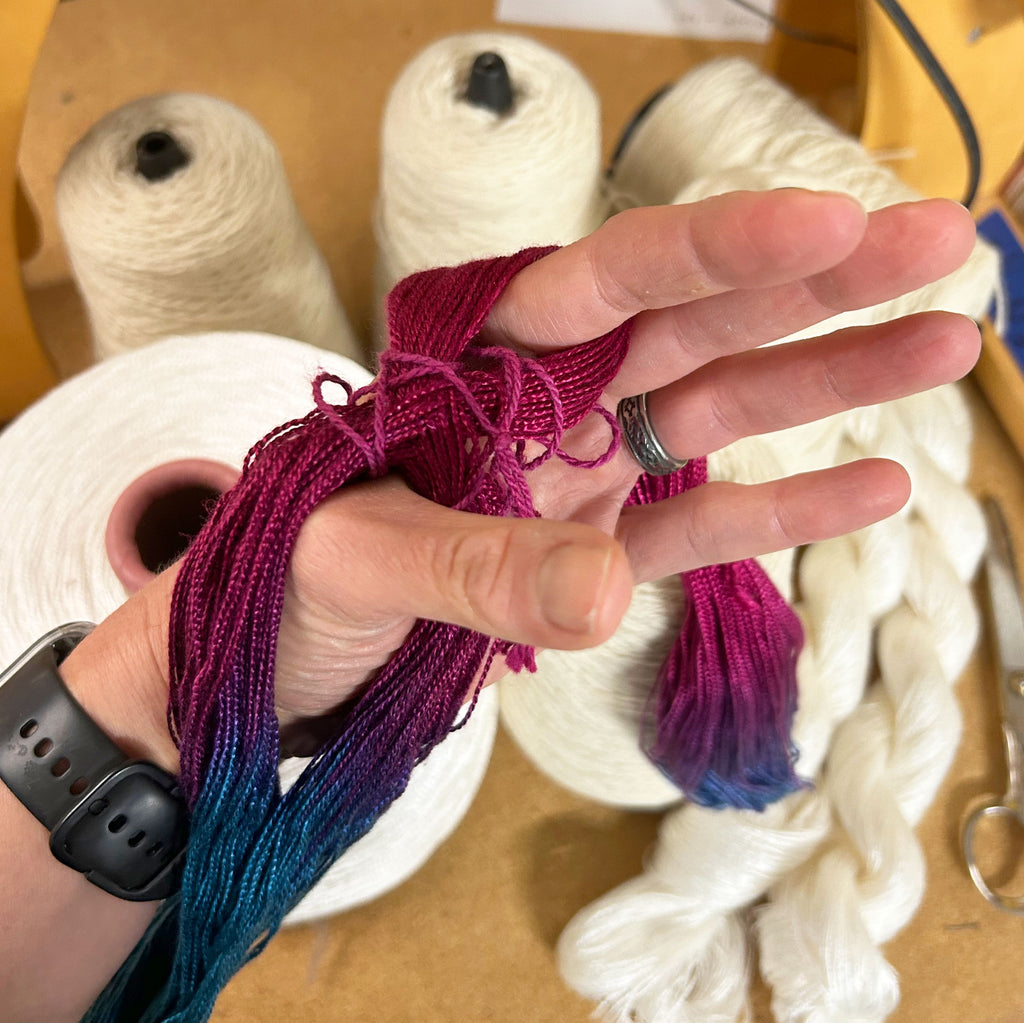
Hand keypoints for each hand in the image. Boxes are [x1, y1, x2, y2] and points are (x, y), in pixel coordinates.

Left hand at [269, 189, 978, 731]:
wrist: (283, 660)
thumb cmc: (287, 583)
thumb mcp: (351, 560)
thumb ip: (467, 563)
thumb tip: (604, 586)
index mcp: (481, 366)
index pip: (607, 282)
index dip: (713, 250)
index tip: (823, 220)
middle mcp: (551, 405)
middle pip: (695, 325)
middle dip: (814, 282)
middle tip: (936, 239)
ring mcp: (588, 478)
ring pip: (722, 412)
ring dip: (830, 381)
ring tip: (944, 342)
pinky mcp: (605, 552)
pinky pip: (703, 521)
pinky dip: (783, 508)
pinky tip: (874, 484)